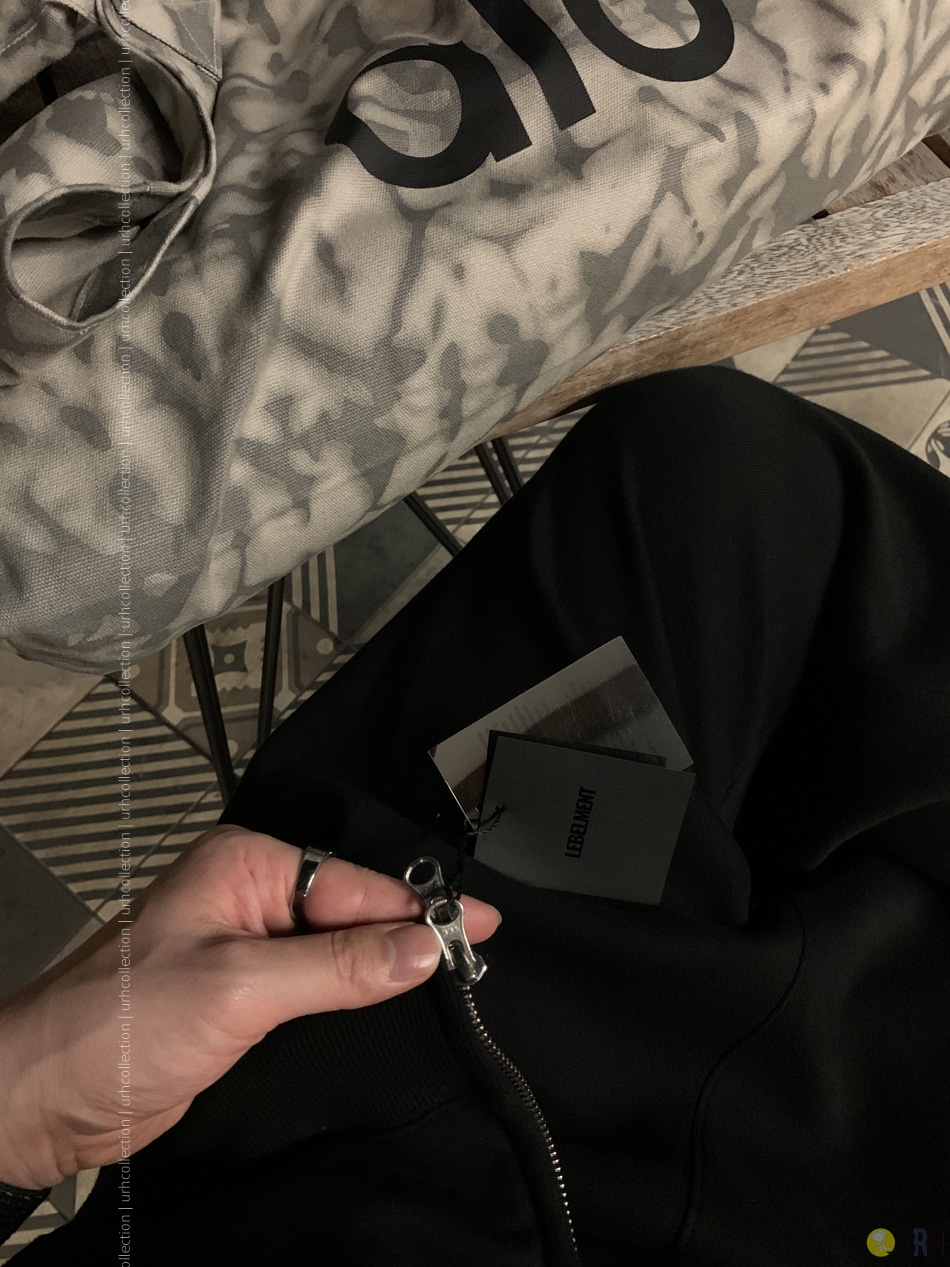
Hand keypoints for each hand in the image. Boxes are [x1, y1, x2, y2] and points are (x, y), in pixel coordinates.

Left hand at [0, 825, 500, 1190]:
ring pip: (340, 949)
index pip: (354, 883)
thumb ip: (338, 966)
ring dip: (388, 965)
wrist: (46, 1097)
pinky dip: (359, 994)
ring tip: (454, 976)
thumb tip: (421, 949)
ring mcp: (247, 948)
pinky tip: (394, 1002)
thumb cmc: (115, 1023)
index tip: (480, 925)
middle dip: (411, 931)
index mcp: (243, 866)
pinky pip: (319, 986)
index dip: (419, 907)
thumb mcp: (240, 987)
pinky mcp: (246, 997)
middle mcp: (248, 897)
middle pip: (352, 909)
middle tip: (478, 951)